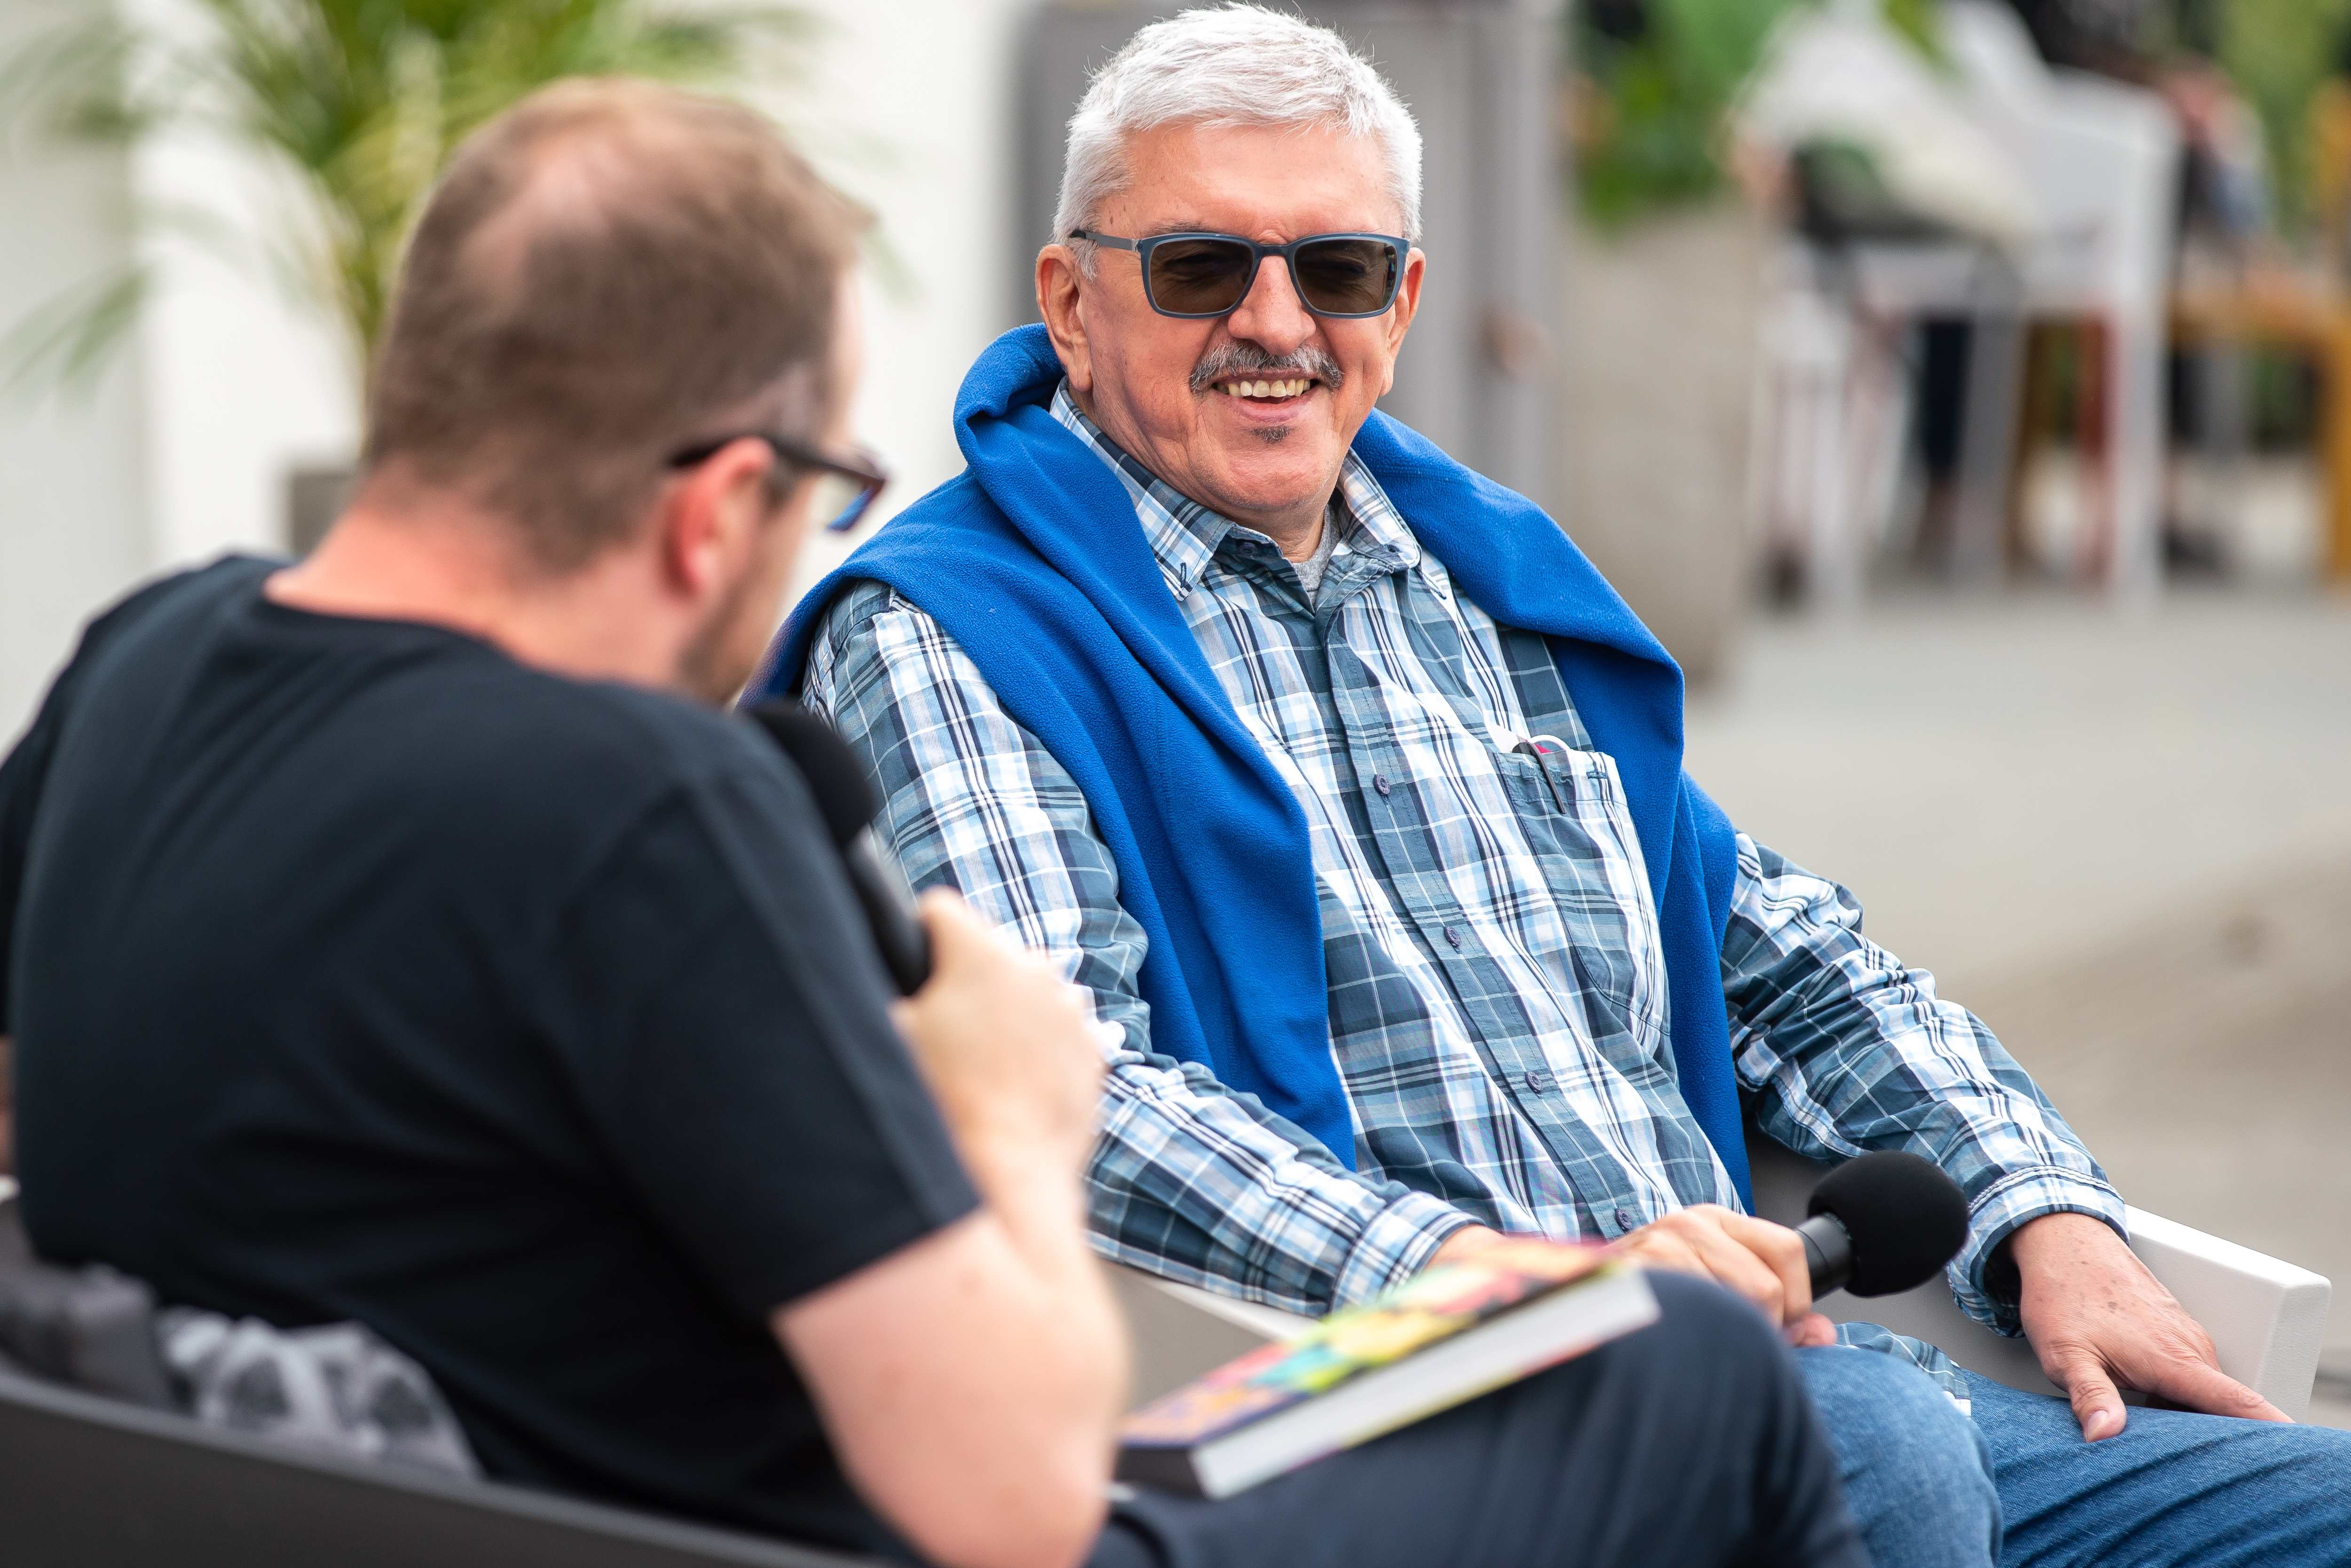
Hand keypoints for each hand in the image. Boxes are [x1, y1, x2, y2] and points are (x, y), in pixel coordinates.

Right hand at [889, 891, 1104, 1179]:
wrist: (1007, 1177)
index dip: (914, 938)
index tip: (910, 975)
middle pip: (987, 950)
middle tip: (943, 1031)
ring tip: (981, 1063)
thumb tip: (880, 971)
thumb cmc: (942, 1105)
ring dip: (1005, 1009)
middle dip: (964, 978)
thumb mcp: (890, 1036)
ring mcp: (1071, 1009)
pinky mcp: (1093, 1050)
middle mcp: (1035, 968)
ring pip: (1026, 988)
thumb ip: (887, 989)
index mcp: (981, 953)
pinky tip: (1014, 1083)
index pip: (938, 909)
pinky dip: (1037, 1045)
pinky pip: (1056, 1028)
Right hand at [1612, 1206, 1834, 1345]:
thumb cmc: (1656, 1296)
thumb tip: (1827, 1336)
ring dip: (1724, 1337)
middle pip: (1767, 1288)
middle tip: (1727, 1339)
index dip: (1796, 1300)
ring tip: (1696, 1336)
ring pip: (1734, 1309)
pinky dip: (1695, 1340)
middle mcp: (1689, 1222)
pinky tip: (1676, 1338)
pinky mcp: (1636, 1273)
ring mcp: (1660, 1245)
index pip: (1789, 1250)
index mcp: (1716, 1220)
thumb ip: (1779, 1313)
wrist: (1580, 1301)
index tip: (1777, 1325)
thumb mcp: (1719, 1287)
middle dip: (1761, 1329)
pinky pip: (1696, 1319)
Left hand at [2011, 1211, 2287, 1439]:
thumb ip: (2091, 1397)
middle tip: (2172, 1460)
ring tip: (2147, 1429)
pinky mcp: (2176, 1329)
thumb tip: (2105, 1435)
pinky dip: (2175, 1393)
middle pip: (2222, 1409)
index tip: (2289, 1455)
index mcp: (2174, 1359)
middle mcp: (2192, 1347)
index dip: (2272, 1431)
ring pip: (2203, 1391)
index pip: (2239, 1403)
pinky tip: (2140, 1397)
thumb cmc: (2063, 1296)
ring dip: (2185, 1414)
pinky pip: (2191, 1373)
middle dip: (2209, 1440)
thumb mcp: (2066, 1355)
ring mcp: (2186, 1335)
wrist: (2064, 1242)